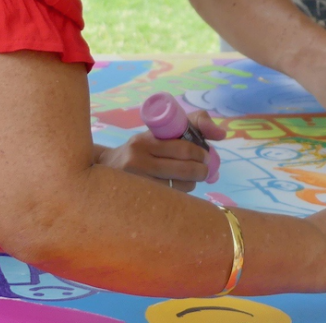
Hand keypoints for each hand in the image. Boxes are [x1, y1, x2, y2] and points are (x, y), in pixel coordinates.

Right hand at [96, 111, 224, 192]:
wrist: (103, 169)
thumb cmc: (142, 149)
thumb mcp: (159, 133)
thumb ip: (193, 124)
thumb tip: (222, 134)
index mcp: (145, 140)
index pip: (182, 147)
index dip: (200, 154)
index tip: (207, 157)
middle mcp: (137, 159)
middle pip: (182, 169)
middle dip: (200, 171)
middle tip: (205, 171)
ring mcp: (134, 181)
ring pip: (176, 188)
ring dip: (189, 185)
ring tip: (189, 181)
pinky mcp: (134, 198)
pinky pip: (166, 200)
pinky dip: (177, 197)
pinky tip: (177, 191)